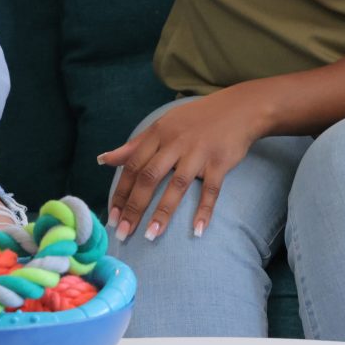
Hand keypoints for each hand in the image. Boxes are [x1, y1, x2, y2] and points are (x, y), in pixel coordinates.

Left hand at [97, 88, 275, 241]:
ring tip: (151, 235)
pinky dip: (205, 210)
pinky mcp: (220, 162)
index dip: (121, 192)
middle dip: (134, 207)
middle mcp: (175, 143)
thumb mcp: (163, 125)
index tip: (112, 216)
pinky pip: (211, 190)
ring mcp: (198, 153)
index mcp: (159, 133)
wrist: (240, 108)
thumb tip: (104, 159)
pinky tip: (198, 230)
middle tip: (123, 232)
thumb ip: (134, 145)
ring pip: (177, 185)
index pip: (133, 165)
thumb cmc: (197, 119)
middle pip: (149, 177)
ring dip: (163, 212)